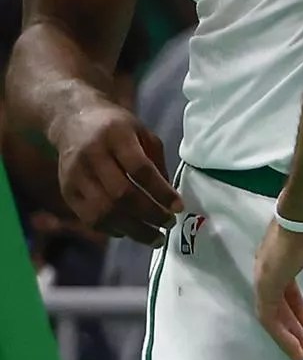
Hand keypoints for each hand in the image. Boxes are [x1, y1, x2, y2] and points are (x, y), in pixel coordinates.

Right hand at [51, 99, 181, 242]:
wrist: (72, 121)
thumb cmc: (117, 129)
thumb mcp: (142, 133)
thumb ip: (157, 163)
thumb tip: (168, 199)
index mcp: (116, 136)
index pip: (140, 169)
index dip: (160, 191)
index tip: (179, 207)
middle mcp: (92, 155)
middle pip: (121, 194)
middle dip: (149, 214)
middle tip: (169, 224)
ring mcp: (75, 175)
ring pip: (103, 211)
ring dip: (132, 229)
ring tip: (155, 238)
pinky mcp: (66, 190)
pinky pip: (89, 217)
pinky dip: (112, 229)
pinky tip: (130, 232)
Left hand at [251, 207, 302, 359]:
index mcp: (282, 259)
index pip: (285, 289)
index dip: (296, 307)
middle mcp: (268, 269)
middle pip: (276, 305)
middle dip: (290, 326)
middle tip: (302, 345)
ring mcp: (265, 277)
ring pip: (270, 314)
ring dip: (285, 335)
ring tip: (300, 353)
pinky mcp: (266, 285)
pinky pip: (269, 316)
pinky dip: (280, 334)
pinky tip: (295, 346)